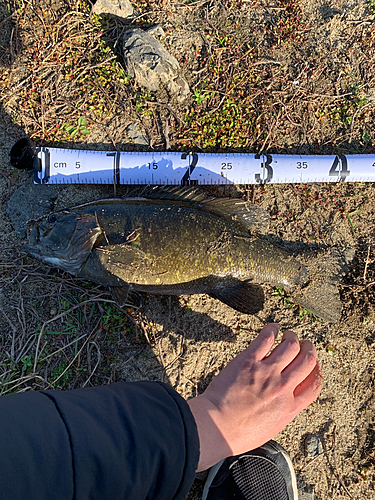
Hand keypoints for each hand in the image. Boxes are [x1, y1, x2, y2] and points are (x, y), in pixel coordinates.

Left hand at [188, 323, 321, 470]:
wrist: (217, 426)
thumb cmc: (239, 432)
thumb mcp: (273, 427)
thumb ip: (284, 410)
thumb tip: (288, 398)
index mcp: (290, 406)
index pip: (314, 383)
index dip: (317, 370)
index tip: (315, 364)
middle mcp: (283, 387)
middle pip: (307, 360)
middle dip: (309, 349)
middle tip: (305, 344)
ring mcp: (267, 372)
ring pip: (290, 346)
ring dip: (292, 337)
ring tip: (289, 335)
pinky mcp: (249, 360)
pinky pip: (266, 339)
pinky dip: (272, 330)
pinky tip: (273, 328)